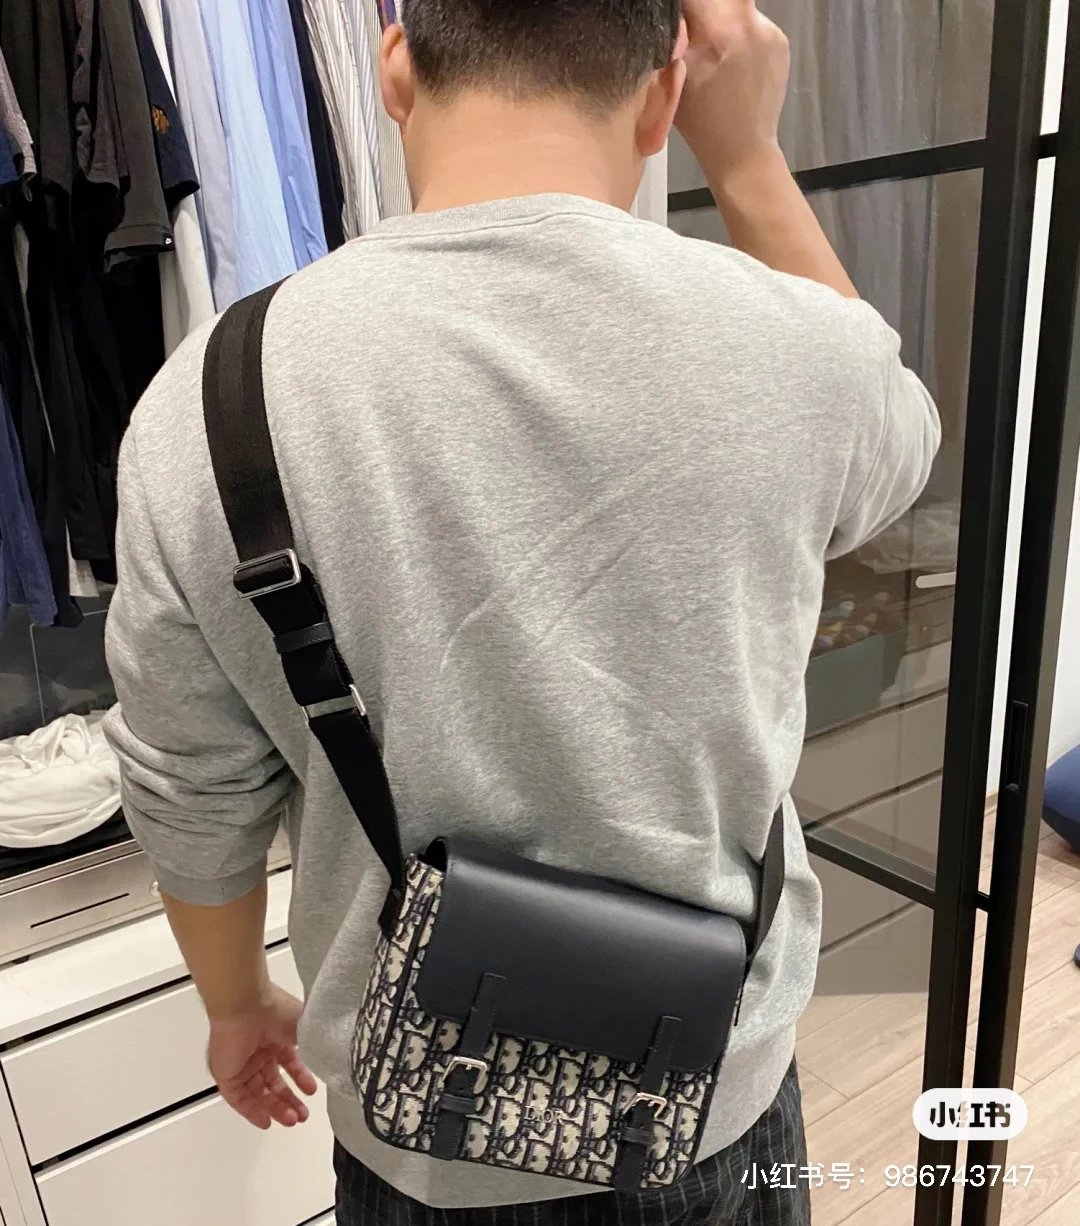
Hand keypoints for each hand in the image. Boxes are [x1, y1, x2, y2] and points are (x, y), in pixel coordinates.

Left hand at [208, 984, 318, 1129]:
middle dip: (289, 1100)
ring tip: (293, 1120)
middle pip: (273, 1082)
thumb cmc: (277, 1010)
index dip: (300, 1078)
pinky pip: (238, 1098)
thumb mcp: (305, 1027)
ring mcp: (241, 1063)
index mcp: (276, 1036)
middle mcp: (258, 1050)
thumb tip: (330, 1057)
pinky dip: (252, 1112)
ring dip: (275, 1108)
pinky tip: (266, 1121)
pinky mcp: (226, 1074)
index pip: (289, 1063)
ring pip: (258, 1093)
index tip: (312, 1091)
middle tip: (303, 1115)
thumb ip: (314, 1045)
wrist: (246, 1006)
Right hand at [676, 0, 789, 179]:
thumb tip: (674, 13)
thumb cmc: (701, 122)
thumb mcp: (674, 75)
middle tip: (696, 28)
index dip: (685, 6)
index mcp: (718, 32)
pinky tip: (733, 62)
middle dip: (704, 8)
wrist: (742, 151)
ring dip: (722, 19)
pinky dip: (739, 34)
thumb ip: (675, 34)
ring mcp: (769, 31)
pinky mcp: (780, 40)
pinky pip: (753, 23)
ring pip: (737, 6)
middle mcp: (748, 23)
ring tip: (715, 51)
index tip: (681, 16)